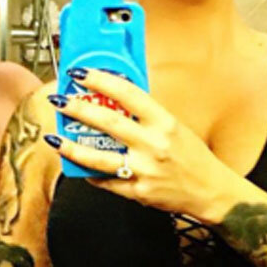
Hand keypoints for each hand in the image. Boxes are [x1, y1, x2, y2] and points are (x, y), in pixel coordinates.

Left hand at [46, 68, 233, 220]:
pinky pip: (107, 182)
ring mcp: (145, 170)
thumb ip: (147, 115)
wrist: (211, 192)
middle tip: (59, 100)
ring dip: (73, 148)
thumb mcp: (175, 127)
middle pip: (109, 123)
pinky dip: (91, 174)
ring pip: (100, 158)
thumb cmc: (192, 157)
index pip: (128, 94)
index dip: (101, 80)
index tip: (80, 73)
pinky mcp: (139, 192)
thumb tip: (115, 96)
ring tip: (55, 138)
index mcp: (164, 122)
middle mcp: (154, 144)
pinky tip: (78, 167)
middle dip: (78, 110)